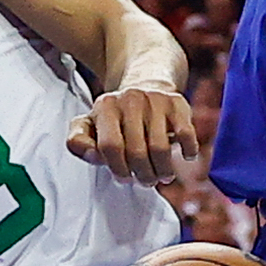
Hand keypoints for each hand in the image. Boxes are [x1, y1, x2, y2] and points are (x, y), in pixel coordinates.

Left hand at [67, 85, 197, 191]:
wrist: (146, 84)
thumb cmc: (116, 116)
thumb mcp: (89, 125)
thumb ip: (78, 142)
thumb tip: (93, 155)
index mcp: (105, 106)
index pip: (110, 147)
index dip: (118, 169)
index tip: (124, 177)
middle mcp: (130, 100)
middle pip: (137, 152)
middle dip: (142, 175)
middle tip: (145, 180)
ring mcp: (155, 100)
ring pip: (160, 149)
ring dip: (163, 171)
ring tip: (161, 176)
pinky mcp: (177, 104)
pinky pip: (186, 135)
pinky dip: (187, 151)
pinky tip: (184, 156)